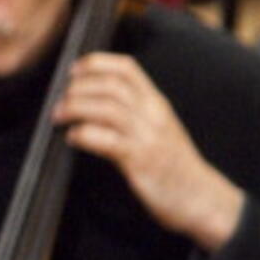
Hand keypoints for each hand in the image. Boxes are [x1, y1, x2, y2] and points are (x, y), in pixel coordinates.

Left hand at [56, 52, 242, 249]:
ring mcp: (148, 136)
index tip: (72, 71)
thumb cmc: (173, 165)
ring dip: (75, 108)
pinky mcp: (140, 159)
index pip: (126, 68)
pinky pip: (107, 140)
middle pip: (111, 85)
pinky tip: (72, 138)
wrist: (200, 196)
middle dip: (78, 88)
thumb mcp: (157, 128)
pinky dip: (84, 135)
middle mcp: (153, 114)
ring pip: (107, 108)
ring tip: (59, 117)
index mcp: (156, 103)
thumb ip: (132, 111)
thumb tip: (91, 100)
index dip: (95, 63)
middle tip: (59, 101)